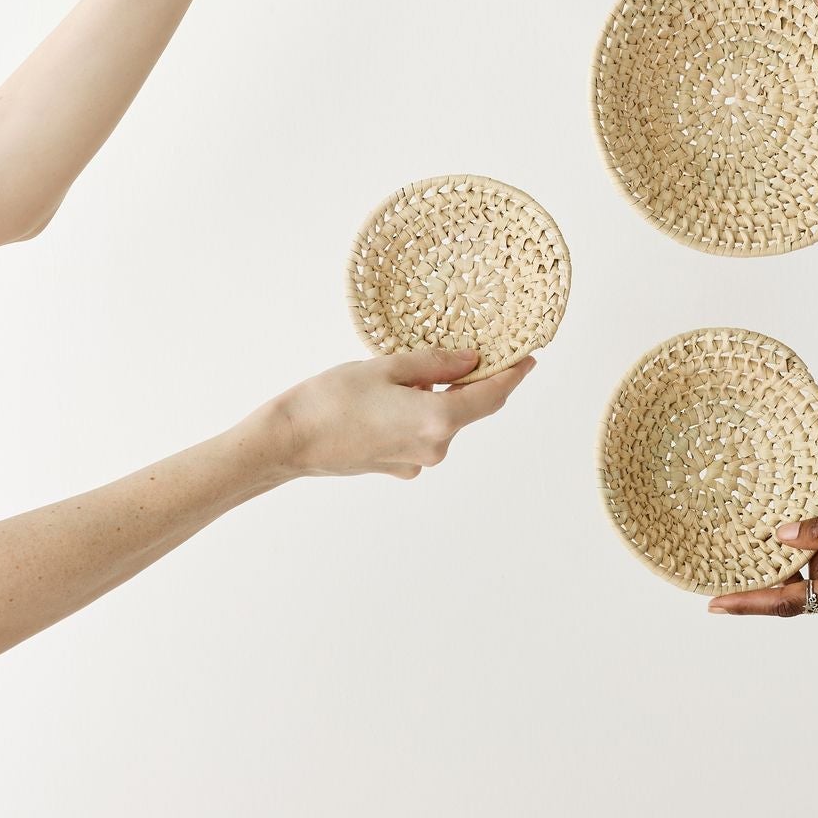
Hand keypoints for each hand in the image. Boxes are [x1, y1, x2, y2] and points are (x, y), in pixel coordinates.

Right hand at [270, 347, 534, 481]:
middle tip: (473, 349)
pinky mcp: (398, 468)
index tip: (529, 358)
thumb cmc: (331, 398)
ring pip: (444, 420)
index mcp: (437, 420)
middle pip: (469, 408)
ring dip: (441, 396)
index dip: (513, 375)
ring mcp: (416, 462)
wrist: (288, 441)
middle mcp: (434, 448)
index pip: (492, 396)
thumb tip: (473, 361)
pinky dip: (419, 413)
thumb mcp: (387, 367)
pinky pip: (423, 435)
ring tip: (417, 370)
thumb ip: (436, 364)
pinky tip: (394, 396)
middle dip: (473, 381)